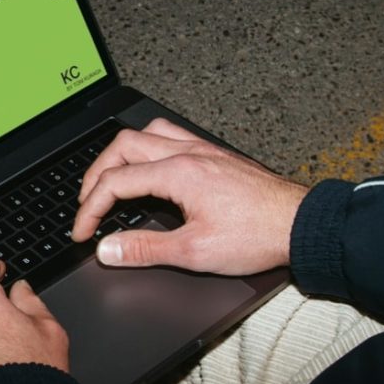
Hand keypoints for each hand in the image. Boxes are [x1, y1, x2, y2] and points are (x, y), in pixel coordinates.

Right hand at [73, 118, 306, 274]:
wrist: (300, 224)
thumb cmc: (258, 235)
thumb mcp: (195, 251)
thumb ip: (144, 249)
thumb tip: (108, 250)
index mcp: (178, 173)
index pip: (115, 182)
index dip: (89, 209)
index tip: (83, 231)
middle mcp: (187, 153)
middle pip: (122, 147)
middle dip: (95, 175)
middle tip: (87, 204)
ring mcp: (202, 150)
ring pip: (146, 133)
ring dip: (120, 155)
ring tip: (110, 179)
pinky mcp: (214, 155)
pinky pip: (170, 136)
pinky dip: (147, 149)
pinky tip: (150, 168)